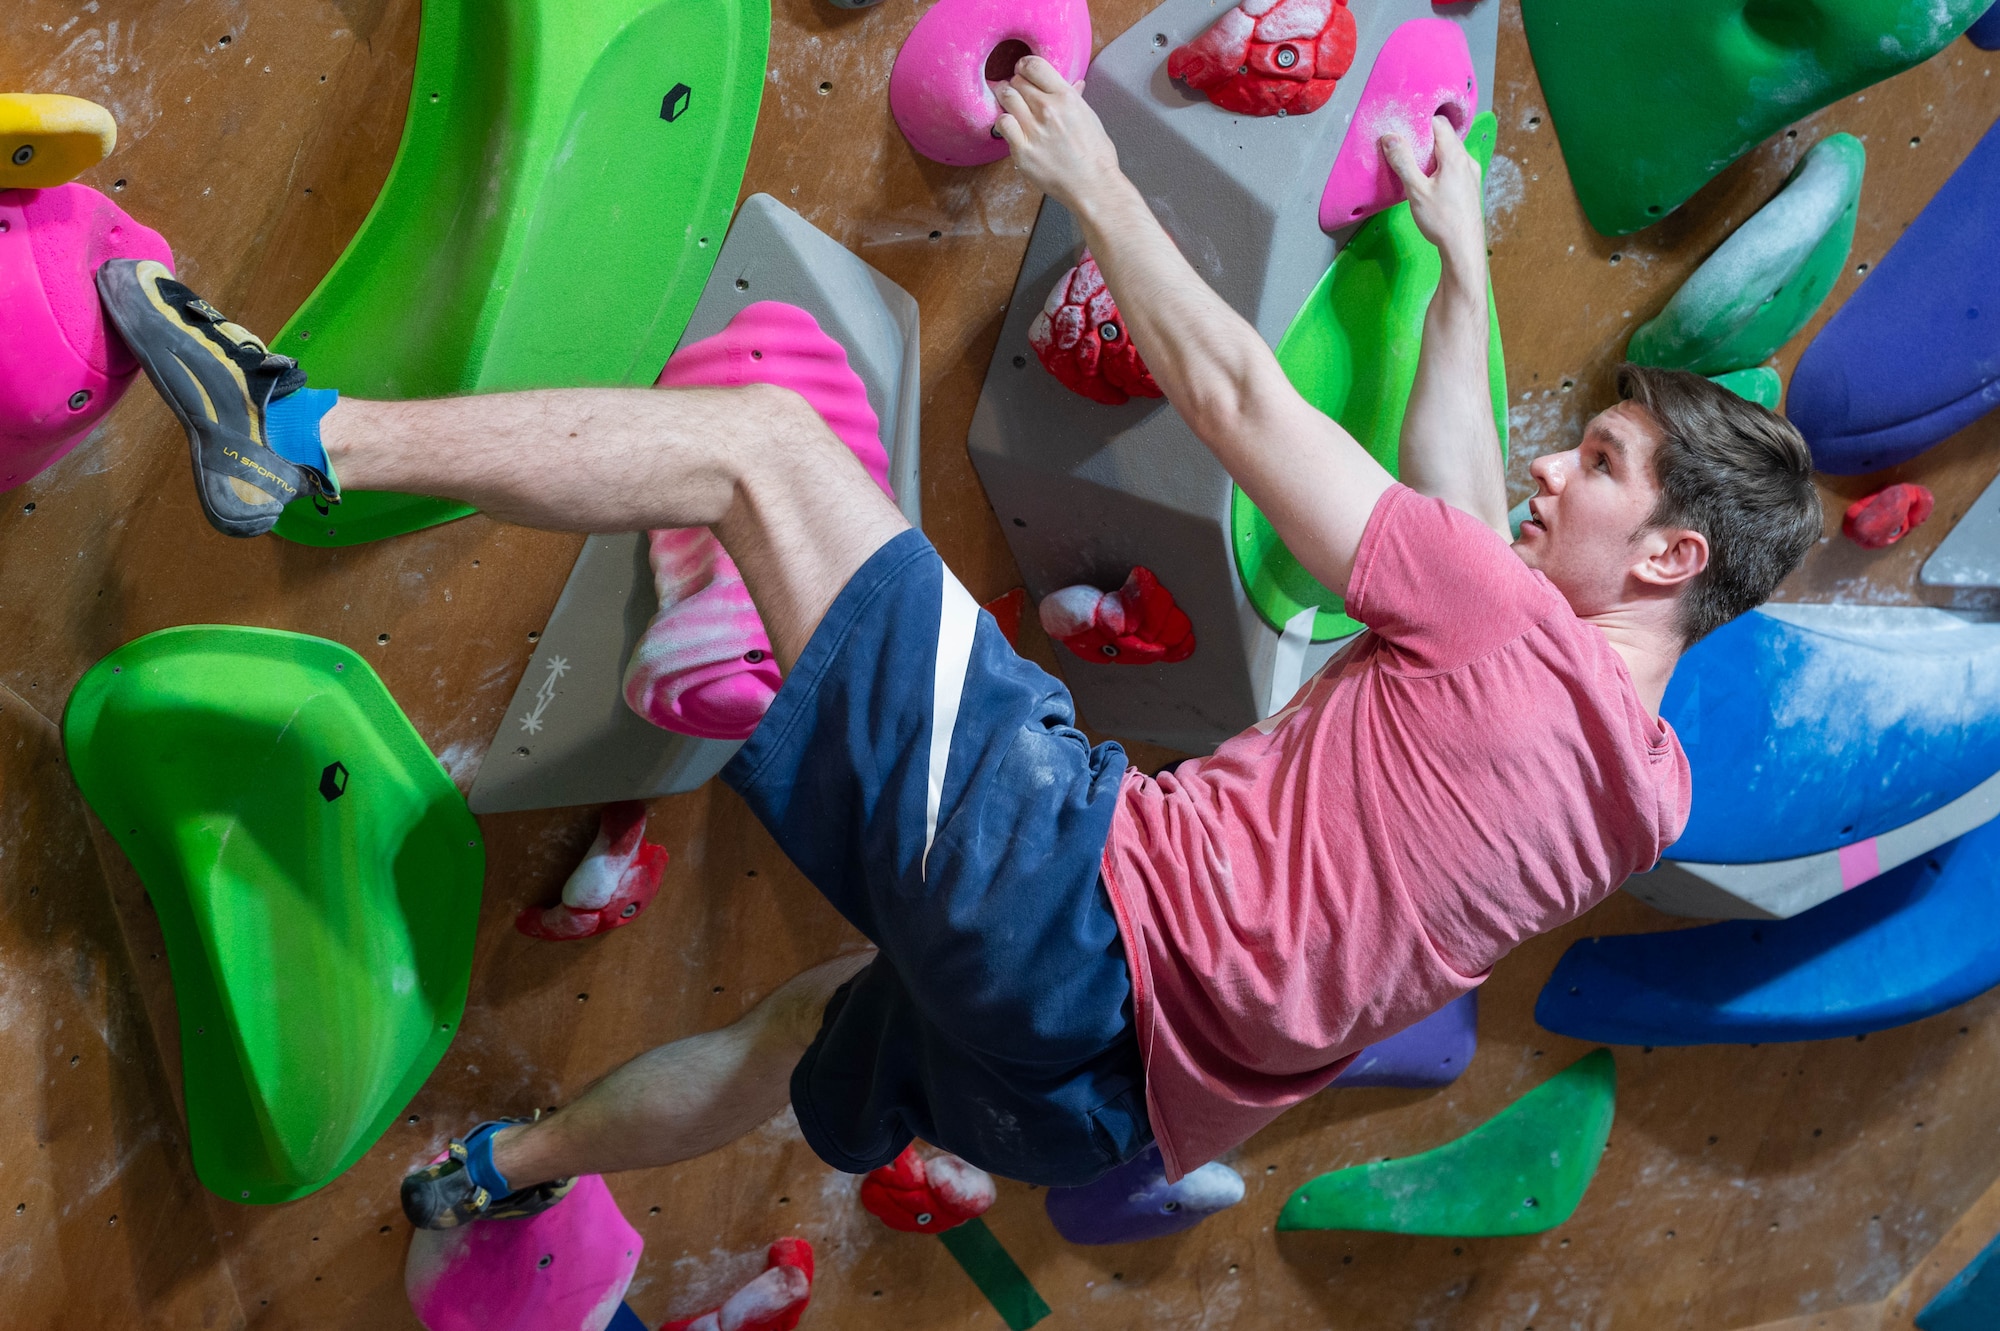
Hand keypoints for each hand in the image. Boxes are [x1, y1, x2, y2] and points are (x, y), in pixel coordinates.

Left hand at [994, 56, 1121, 215]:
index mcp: (1066, 97)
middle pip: (1018, 81)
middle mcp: (1048, 109)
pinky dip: (1004, 121)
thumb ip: (1076, 98)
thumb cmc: (1096, 155)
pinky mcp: (1022, 150)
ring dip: (1006, 98)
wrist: (1093, 185)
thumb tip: (1074, 83)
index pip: (1034, 65)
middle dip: (1016, 84)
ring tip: (1010, 104)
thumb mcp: (1090, 117)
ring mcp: (1033, 129)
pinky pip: (1003, 123)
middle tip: (1018, 92)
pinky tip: (1010, 126)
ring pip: (1007, 97)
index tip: (1023, 72)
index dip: (1025, 66)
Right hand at [1381, 116, 1485, 272]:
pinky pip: (1455, 165)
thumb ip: (1403, 162)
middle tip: (1405, 148)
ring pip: (1451, 152)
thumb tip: (1390, 137)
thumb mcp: (1416, 190)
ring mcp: (1472, 172)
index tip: (1404, 129)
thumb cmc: (1441, 220)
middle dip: (1425, 139)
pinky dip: (1441, 165)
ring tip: (1414, 166)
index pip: (1439, 123)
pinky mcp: (1471, 185)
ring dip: (1433, 154)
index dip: (1420, 123)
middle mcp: (1467, 159)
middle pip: (1445, 136)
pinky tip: (1429, 181)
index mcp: (1455, 155)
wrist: (1463, 247)